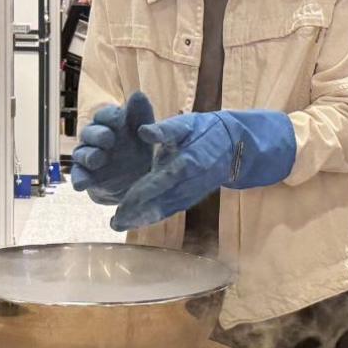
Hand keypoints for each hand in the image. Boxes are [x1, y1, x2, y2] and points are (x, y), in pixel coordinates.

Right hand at [71, 91, 156, 204]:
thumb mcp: (145, 132)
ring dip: (88, 155)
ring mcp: (89, 158)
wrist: (137, 180)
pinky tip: (81, 185)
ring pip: (81, 153)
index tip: (119, 119)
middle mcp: (96, 138)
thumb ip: (141, 114)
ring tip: (97, 159)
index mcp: (110, 124)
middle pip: (90, 132)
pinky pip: (78, 176)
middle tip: (108, 139)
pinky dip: (79, 179)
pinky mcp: (86, 176)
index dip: (110, 116)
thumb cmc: (139, 148)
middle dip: (97, 134)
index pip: (105, 115)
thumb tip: (138, 94)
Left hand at [110, 110, 296, 231]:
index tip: (121, 204)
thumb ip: (164, 129)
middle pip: (161, 201)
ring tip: (119, 224)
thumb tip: (142, 131)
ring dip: (143, 219)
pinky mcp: (192, 198)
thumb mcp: (186, 123)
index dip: (141, 195)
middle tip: (114, 222)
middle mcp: (190, 182)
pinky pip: (171, 210)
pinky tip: (137, 221)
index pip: (160, 182)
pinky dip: (154, 217)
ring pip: (165, 210)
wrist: (233, 145)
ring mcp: (193, 193)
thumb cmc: (205, 130)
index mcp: (188, 162)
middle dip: (137, 213)